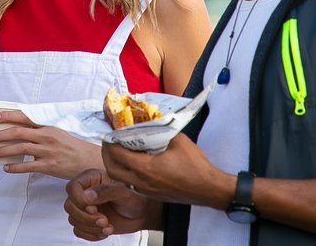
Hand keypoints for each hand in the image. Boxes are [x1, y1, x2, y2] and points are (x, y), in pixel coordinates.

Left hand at [0, 110, 102, 179]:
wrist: (88, 160)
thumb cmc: (70, 147)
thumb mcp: (56, 133)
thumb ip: (38, 132)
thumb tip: (17, 132)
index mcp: (47, 126)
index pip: (24, 118)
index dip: (7, 117)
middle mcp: (46, 137)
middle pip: (18, 133)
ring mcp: (47, 151)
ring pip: (20, 148)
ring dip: (3, 151)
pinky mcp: (49, 166)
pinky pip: (27, 166)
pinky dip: (15, 167)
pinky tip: (6, 168)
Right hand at [64, 169, 153, 239]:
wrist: (141, 215)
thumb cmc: (134, 200)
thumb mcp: (124, 193)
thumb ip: (106, 191)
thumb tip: (87, 196)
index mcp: (92, 178)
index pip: (72, 187)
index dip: (79, 200)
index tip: (94, 208)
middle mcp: (85, 192)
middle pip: (70, 206)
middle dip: (87, 217)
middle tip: (104, 220)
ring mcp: (84, 208)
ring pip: (73, 219)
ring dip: (90, 227)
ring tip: (108, 226)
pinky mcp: (86, 221)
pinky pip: (78, 230)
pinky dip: (90, 234)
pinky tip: (104, 231)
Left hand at [102, 133, 228, 208]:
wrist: (208, 189)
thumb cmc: (195, 165)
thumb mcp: (177, 140)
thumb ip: (160, 131)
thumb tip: (149, 120)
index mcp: (145, 168)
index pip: (117, 154)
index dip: (110, 142)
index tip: (109, 131)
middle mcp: (141, 182)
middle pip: (112, 169)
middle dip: (107, 154)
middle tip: (109, 141)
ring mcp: (146, 191)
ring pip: (120, 179)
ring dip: (115, 164)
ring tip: (120, 150)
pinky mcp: (152, 195)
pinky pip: (131, 184)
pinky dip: (126, 172)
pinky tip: (134, 162)